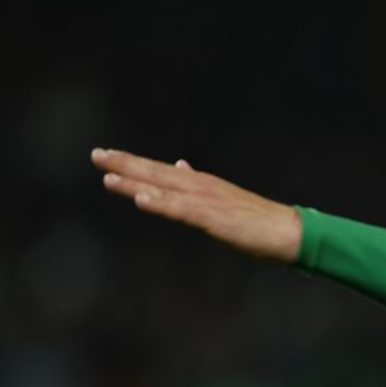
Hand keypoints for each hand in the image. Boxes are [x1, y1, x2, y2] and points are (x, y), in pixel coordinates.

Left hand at [91, 148, 300, 262]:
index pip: (161, 171)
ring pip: (164, 188)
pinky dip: (161, 204)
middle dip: (125, 164)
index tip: (108, 155)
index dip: (133, 163)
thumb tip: (180, 166)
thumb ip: (198, 184)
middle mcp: (201, 186)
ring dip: (136, 181)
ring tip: (107, 175)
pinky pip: (181, 210)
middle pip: (157, 173)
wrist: (288, 231)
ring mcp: (206, 200)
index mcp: (202, 183)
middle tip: (96, 154)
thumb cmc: (259, 220)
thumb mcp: (224, 198)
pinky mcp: (213, 218)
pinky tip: (141, 200)